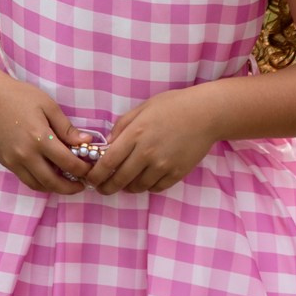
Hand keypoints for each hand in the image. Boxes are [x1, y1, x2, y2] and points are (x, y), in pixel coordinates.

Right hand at [0, 76, 91, 194]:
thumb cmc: (19, 96)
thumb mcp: (48, 105)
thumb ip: (66, 127)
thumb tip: (86, 142)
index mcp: (40, 138)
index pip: (68, 163)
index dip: (83, 169)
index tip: (90, 168)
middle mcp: (26, 154)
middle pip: (53, 182)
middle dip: (71, 187)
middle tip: (81, 185)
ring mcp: (13, 160)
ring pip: (38, 185)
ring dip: (54, 188)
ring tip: (65, 182)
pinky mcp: (5, 162)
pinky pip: (25, 179)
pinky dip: (39, 181)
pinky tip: (47, 174)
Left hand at [87, 87, 216, 195]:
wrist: (205, 114)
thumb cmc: (172, 106)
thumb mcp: (142, 109)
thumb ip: (122, 126)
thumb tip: (107, 145)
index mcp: (135, 134)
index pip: (108, 162)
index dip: (96, 175)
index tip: (90, 179)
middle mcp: (146, 153)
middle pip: (120, 179)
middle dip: (107, 187)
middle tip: (101, 189)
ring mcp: (162, 165)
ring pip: (137, 187)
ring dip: (127, 187)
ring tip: (124, 183)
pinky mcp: (176, 174)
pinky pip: (156, 188)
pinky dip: (147, 186)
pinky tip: (145, 179)